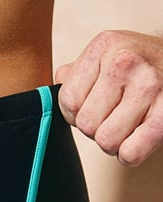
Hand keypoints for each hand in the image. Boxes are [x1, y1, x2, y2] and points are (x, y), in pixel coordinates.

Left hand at [55, 30, 162, 165]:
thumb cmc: (140, 66)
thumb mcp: (107, 55)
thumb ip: (76, 73)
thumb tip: (52, 92)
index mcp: (104, 46)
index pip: (67, 101)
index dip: (76, 113)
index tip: (94, 107)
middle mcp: (125, 61)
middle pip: (86, 125)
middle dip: (96, 129)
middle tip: (114, 117)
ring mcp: (148, 86)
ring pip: (106, 141)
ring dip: (114, 142)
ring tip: (128, 124)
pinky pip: (130, 153)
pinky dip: (131, 154)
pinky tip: (139, 137)